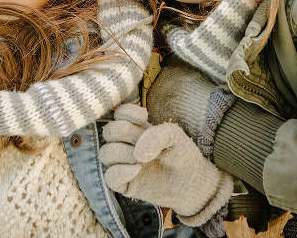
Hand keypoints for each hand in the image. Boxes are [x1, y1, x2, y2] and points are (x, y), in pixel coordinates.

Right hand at [99, 104, 232, 226]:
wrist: (191, 182)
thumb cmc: (182, 155)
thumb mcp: (174, 136)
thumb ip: (156, 135)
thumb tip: (136, 153)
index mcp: (136, 129)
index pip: (119, 113)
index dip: (126, 113)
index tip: (144, 118)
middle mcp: (126, 144)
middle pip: (109, 131)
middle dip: (125, 134)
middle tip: (145, 144)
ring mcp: (123, 163)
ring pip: (105, 153)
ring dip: (122, 153)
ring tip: (142, 160)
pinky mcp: (124, 184)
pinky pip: (109, 176)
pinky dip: (121, 172)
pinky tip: (138, 170)